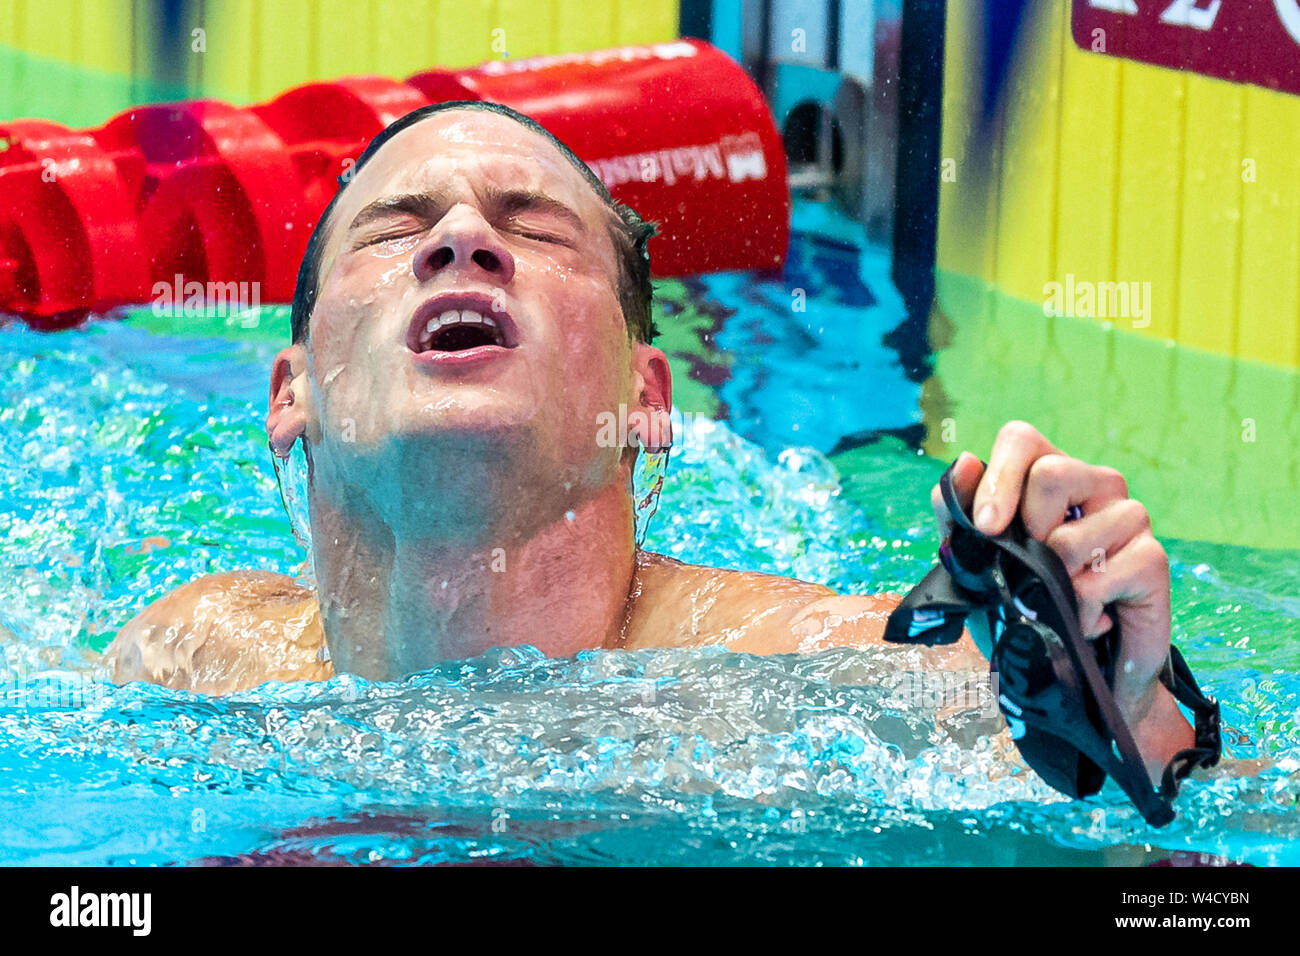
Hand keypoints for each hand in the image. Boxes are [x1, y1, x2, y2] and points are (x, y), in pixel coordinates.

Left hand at [931, 421, 1193, 782]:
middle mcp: (1093, 484)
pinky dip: (1079, 610)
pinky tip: (1085, 620)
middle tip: (1025, 568)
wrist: (1069, 676)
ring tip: (1059, 602)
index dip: (999, 475)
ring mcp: (1128, 517)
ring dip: (1050, 584)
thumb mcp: (975, 565)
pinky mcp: (1152, 558)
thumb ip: (960, 516)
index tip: (986, 526)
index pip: (1022, 439)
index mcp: (1046, 477)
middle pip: (1052, 471)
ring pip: (1072, 535)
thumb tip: (965, 463)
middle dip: (1024, 528)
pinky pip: (1100, 577)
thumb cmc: (1022, 609)